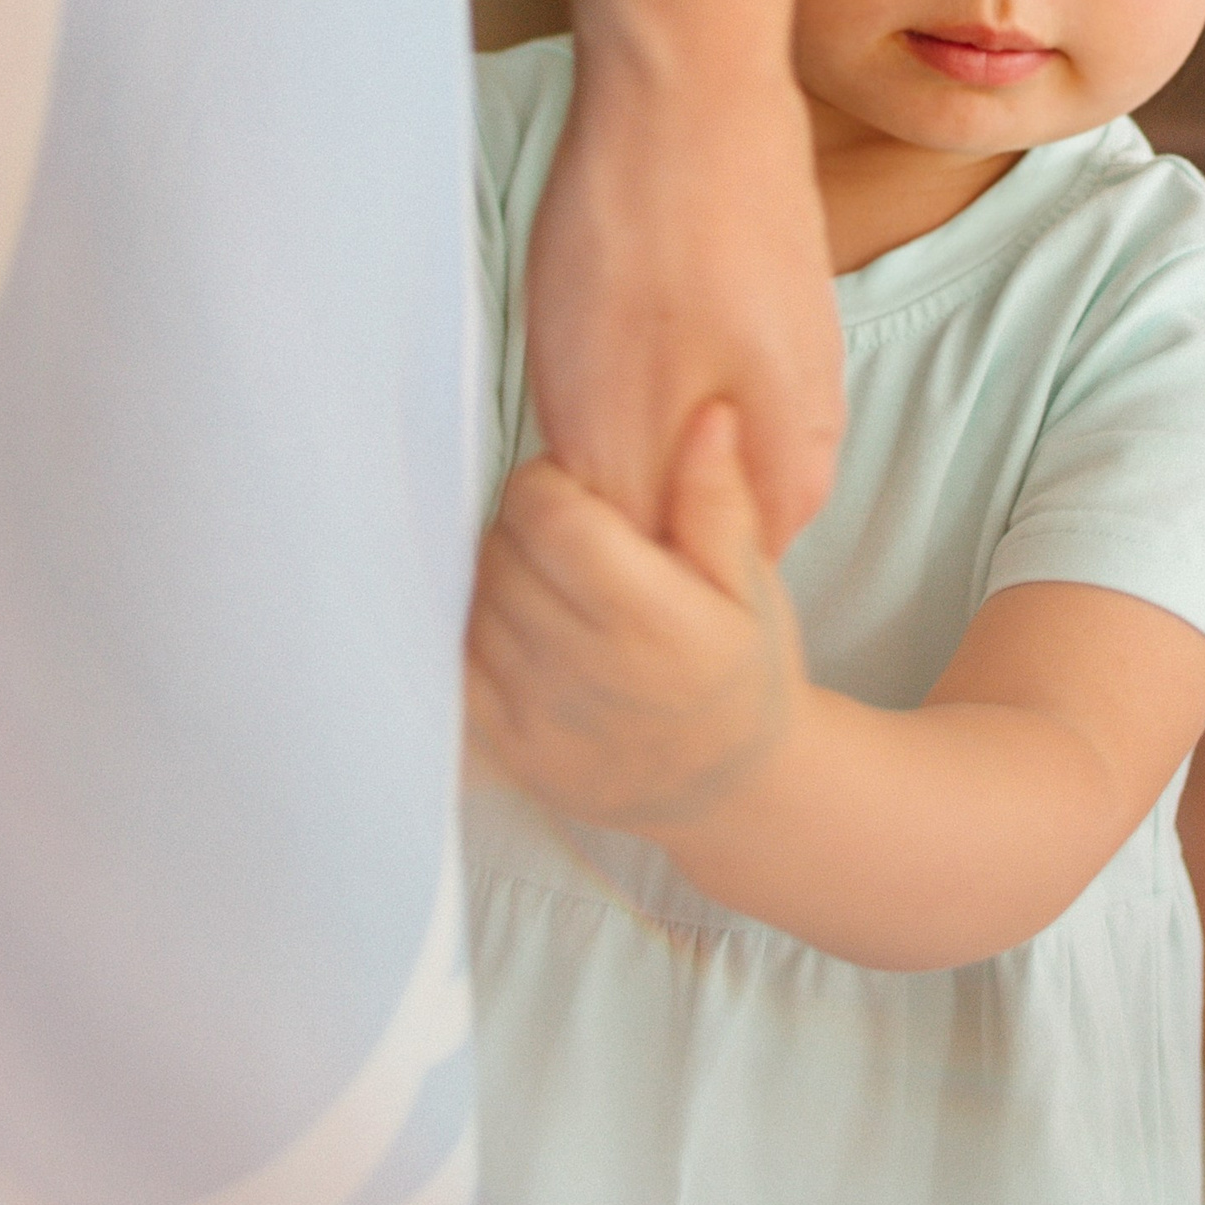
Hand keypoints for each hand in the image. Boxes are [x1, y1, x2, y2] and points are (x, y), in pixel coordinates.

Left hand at [466, 401, 807, 833]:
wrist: (731, 789)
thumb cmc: (743, 677)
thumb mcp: (750, 583)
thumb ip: (716, 499)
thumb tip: (706, 416)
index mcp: (648, 618)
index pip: (544, 513)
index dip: (549, 485)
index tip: (579, 495)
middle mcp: (584, 668)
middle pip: (500, 550)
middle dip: (525, 528)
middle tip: (570, 542)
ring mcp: (536, 715)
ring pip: (473, 601)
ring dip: (500, 580)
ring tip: (554, 591)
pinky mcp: (505, 748)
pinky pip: (455, 662)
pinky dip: (477, 634)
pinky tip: (523, 632)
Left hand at [521, 50, 842, 557]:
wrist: (688, 77)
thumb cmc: (649, 237)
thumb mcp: (609, 412)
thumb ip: (629, 520)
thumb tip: (623, 599)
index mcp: (789, 472)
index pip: (705, 583)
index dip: (624, 574)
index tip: (559, 528)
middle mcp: (807, 427)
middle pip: (696, 512)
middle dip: (621, 503)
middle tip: (552, 435)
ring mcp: (785, 359)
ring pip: (683, 441)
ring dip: (620, 428)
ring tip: (575, 356)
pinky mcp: (756, 303)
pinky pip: (685, 373)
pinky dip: (630, 367)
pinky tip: (595, 316)